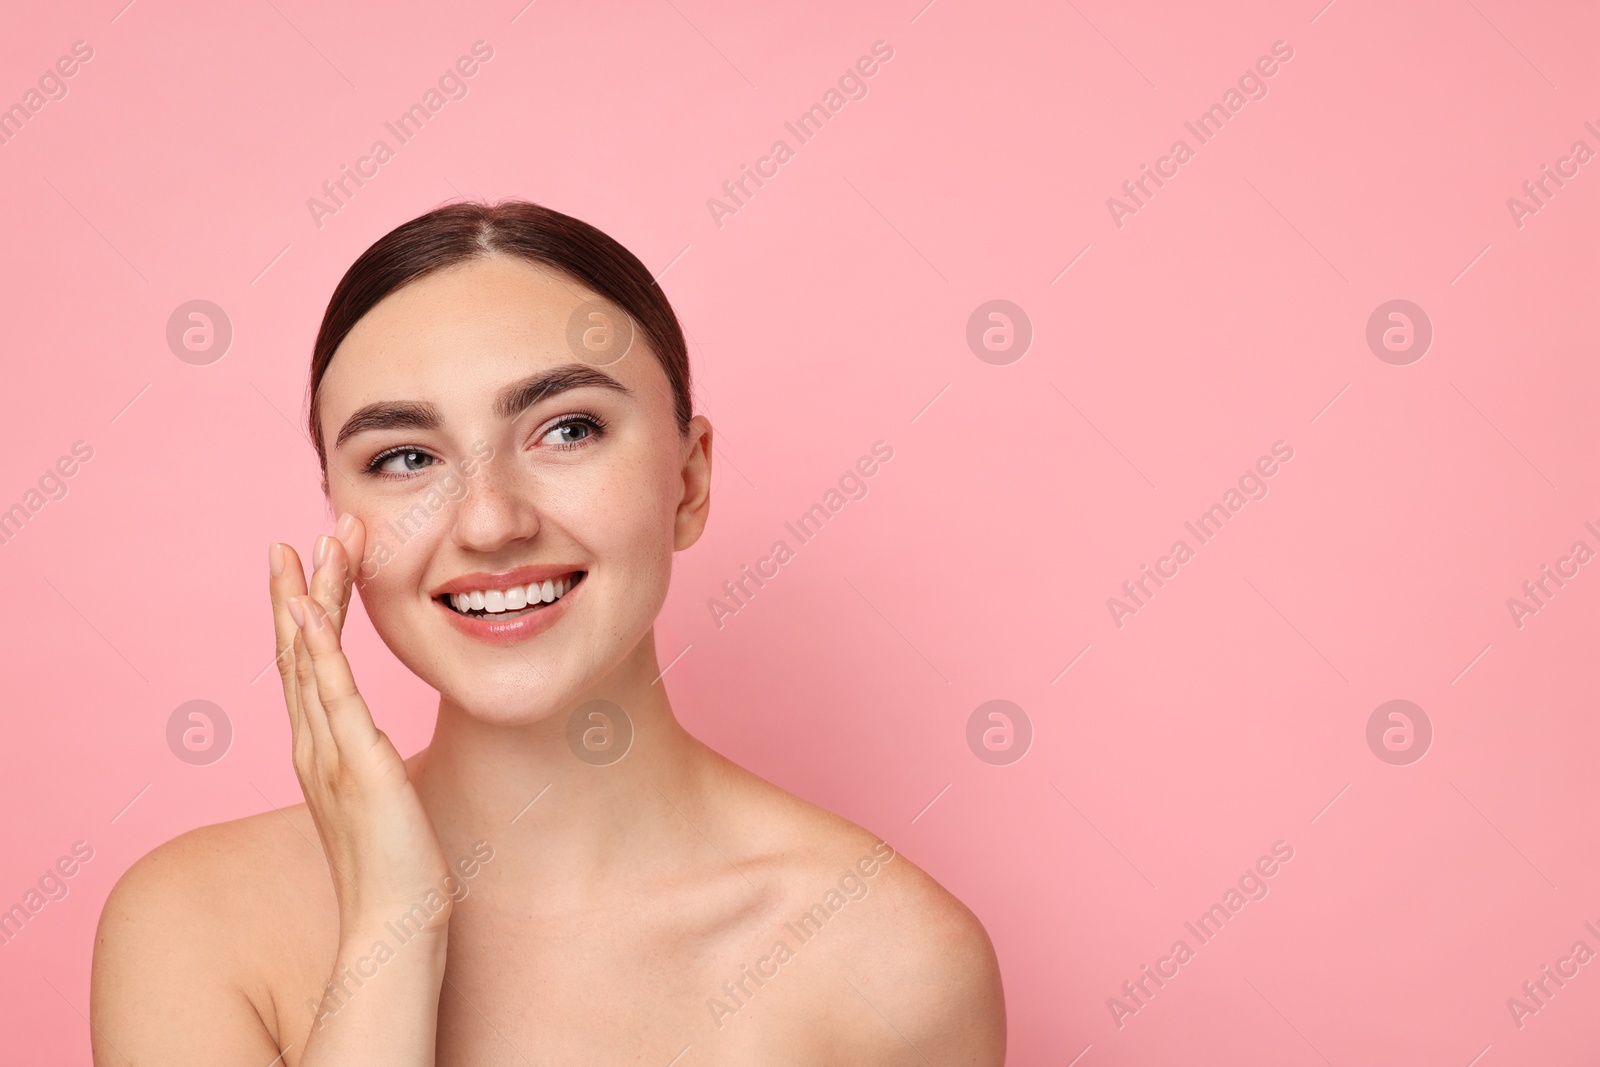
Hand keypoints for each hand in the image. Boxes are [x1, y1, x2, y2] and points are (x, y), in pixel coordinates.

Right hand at [268, 515, 452, 935]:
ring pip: (308, 660)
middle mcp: (314, 744)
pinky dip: (316, 648)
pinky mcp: (356, 764)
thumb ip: (375, 763)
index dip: (307, 612)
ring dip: (306, 599)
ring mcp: (329, 753)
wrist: (395, 924)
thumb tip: (383, 744)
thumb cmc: (398, 865)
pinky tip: (307, 609)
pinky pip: (331, 695)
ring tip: (304, 548)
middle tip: (299, 535)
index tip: (311, 564)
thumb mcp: (385, 796)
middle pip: (297, 651)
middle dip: (298, 590)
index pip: (309, 665)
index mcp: (323, 749)